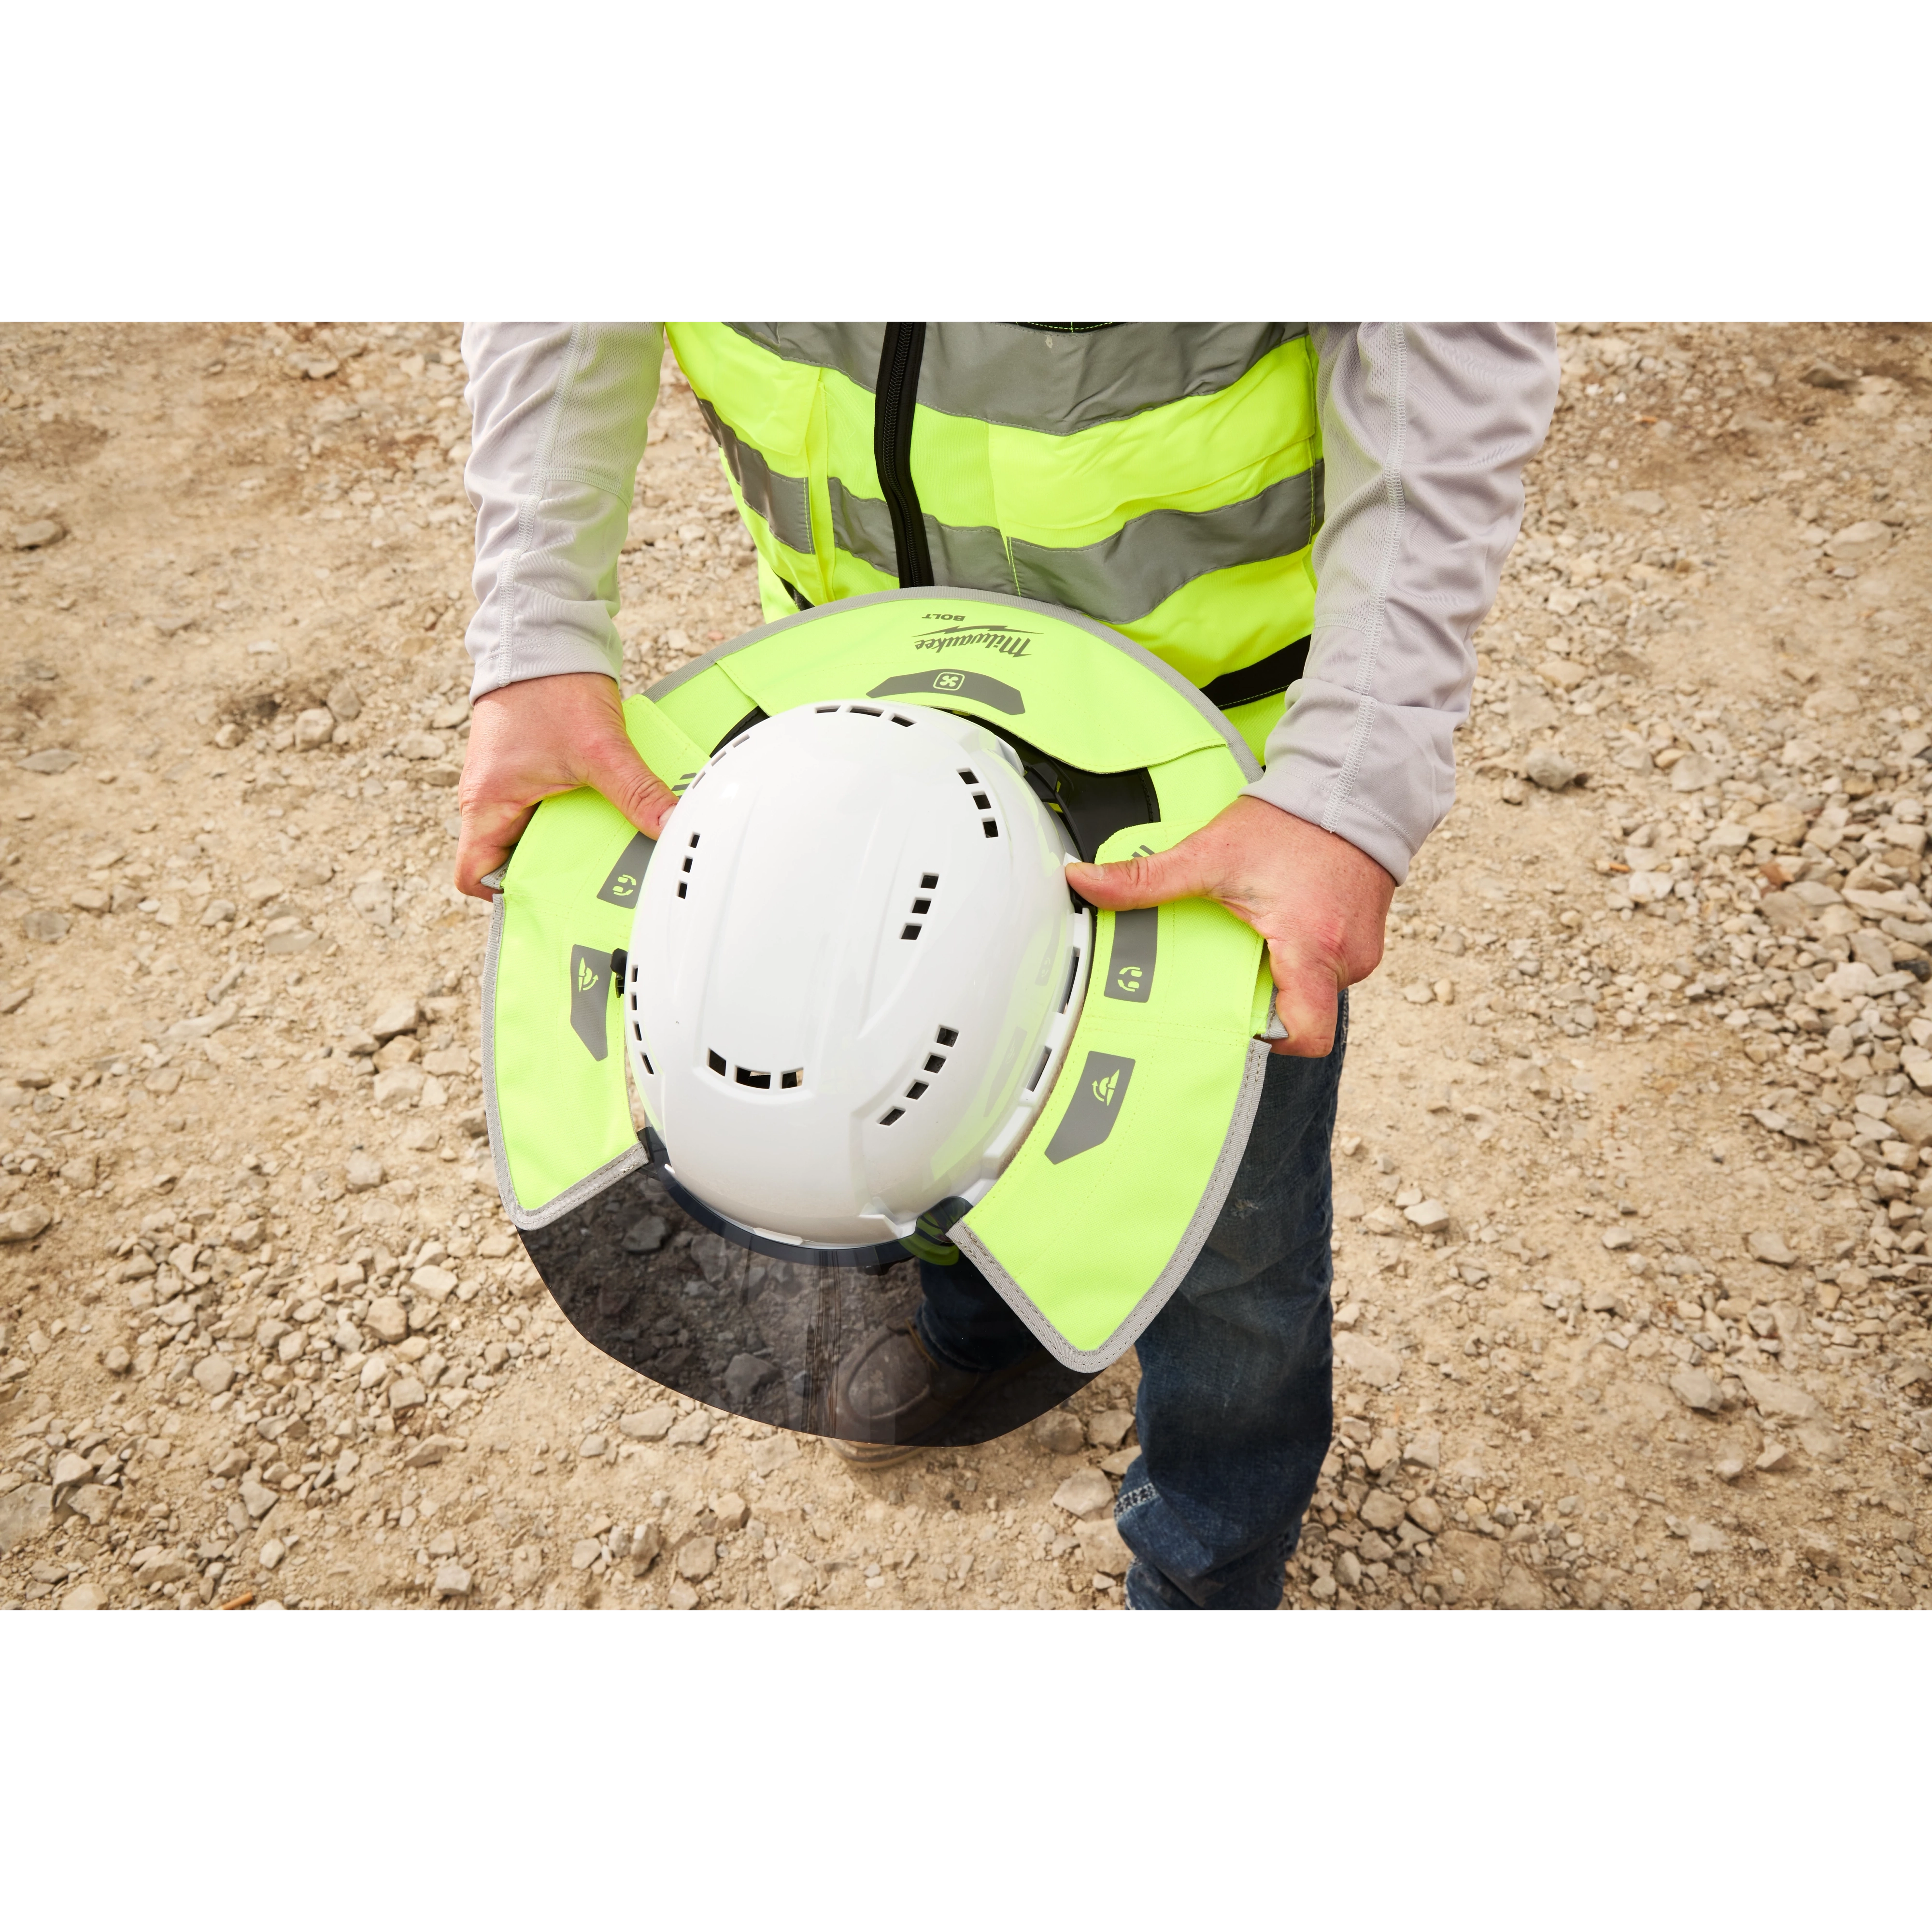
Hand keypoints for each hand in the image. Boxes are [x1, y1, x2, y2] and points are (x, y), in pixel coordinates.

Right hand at [454, 672, 677, 898]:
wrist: (545, 636)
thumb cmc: (551, 686)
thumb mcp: (600, 748)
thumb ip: (637, 792)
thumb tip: (673, 827)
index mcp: (485, 803)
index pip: (474, 876)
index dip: (506, 897)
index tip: (552, 898)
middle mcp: (488, 799)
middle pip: (509, 861)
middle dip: (550, 874)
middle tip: (595, 885)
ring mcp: (508, 785)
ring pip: (533, 835)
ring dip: (567, 844)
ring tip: (607, 853)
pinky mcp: (528, 771)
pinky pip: (547, 810)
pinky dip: (573, 818)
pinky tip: (607, 818)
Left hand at [1065, 797, 1394, 1056]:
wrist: (1345, 787)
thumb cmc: (1290, 823)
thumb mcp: (1209, 855)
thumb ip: (1144, 879)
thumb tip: (1081, 881)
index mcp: (1313, 949)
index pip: (1305, 1034)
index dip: (1267, 1040)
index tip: (1233, 1018)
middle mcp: (1346, 959)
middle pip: (1301, 1013)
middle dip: (1260, 998)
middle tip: (1224, 970)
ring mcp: (1359, 950)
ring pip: (1312, 989)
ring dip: (1277, 972)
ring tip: (1248, 940)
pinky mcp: (1361, 936)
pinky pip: (1325, 965)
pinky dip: (1297, 954)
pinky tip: (1273, 925)